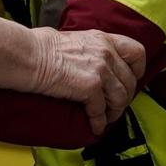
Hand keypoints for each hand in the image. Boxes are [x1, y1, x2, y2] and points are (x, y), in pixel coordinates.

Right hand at [27, 27, 146, 134]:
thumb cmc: (39, 47)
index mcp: (103, 39)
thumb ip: (89, 49)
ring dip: (114, 112)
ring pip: (120, 98)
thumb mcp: (73, 38)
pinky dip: (99, 122)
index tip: (131, 80)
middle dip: (125, 97)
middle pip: (130, 81)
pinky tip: (95, 127)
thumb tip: (88, 61)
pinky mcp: (90, 88)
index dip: (137, 70)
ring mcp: (100, 70)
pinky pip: (101, 111)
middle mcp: (106, 53)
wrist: (28, 55)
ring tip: (106, 119)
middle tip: (115, 106)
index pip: (136, 52)